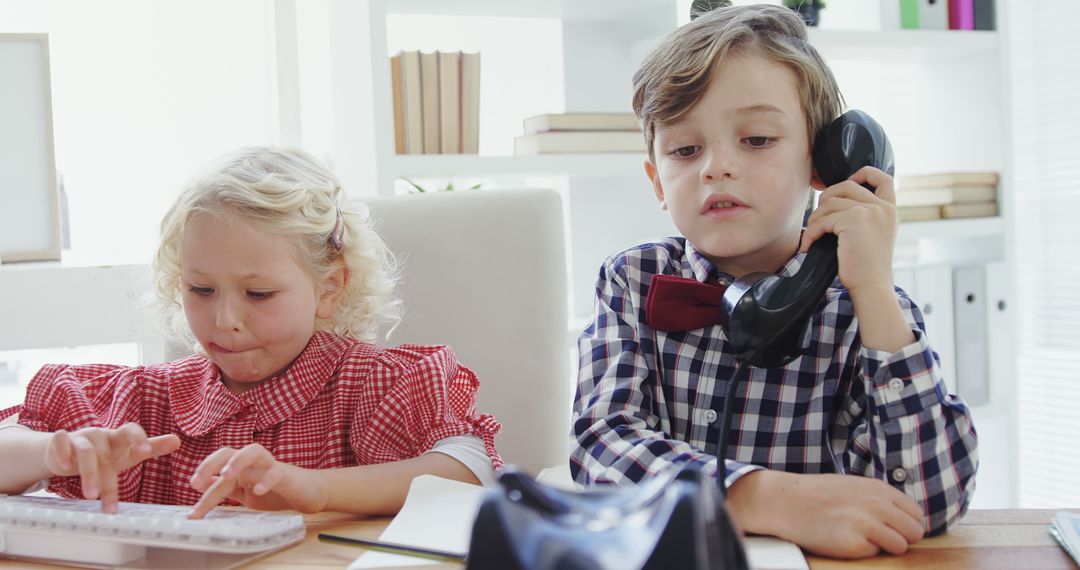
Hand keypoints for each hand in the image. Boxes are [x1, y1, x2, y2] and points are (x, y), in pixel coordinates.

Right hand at [43, 423, 180, 512]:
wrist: (67, 450)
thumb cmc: (104, 453)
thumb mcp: (127, 453)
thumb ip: (152, 447)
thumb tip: (178, 440)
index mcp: (118, 437)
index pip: (131, 430)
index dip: (139, 438)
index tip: (146, 451)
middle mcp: (100, 435)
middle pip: (107, 455)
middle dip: (108, 480)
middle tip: (111, 503)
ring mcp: (80, 437)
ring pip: (86, 453)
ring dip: (88, 474)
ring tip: (91, 496)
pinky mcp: (60, 441)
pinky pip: (60, 443)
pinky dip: (63, 454)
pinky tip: (65, 466)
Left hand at [188, 443, 327, 518]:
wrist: (307, 493)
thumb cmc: (275, 491)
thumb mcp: (244, 492)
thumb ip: (224, 487)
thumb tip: (198, 484)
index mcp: (241, 467)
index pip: (217, 468)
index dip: (203, 478)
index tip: (191, 494)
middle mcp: (253, 463)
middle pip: (229, 451)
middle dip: (210, 463)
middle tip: (197, 481)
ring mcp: (270, 466)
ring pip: (254, 451)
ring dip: (238, 461)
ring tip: (225, 474)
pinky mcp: (287, 475)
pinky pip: (276, 473)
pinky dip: (266, 480)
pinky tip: (257, 491)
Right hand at [732, 470, 923, 557]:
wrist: (786, 501)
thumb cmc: (818, 495)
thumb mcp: (855, 486)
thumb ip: (880, 499)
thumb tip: (904, 519)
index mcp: (879, 489)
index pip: (916, 514)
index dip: (905, 524)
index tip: (891, 528)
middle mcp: (877, 505)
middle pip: (914, 532)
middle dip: (900, 538)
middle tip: (878, 537)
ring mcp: (866, 524)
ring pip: (900, 546)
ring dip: (884, 547)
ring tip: (861, 538)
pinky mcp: (854, 544)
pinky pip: (874, 555)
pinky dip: (862, 552)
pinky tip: (844, 540)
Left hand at [800, 166, 898, 295]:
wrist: (871, 286)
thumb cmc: (866, 267)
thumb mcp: (872, 235)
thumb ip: (863, 216)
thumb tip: (830, 198)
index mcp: (890, 210)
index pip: (883, 177)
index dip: (862, 174)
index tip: (846, 187)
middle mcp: (883, 207)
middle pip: (846, 185)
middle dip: (826, 199)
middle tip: (819, 220)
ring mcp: (869, 211)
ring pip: (830, 202)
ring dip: (815, 219)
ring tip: (813, 236)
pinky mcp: (853, 220)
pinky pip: (822, 220)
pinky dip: (811, 232)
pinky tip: (809, 245)